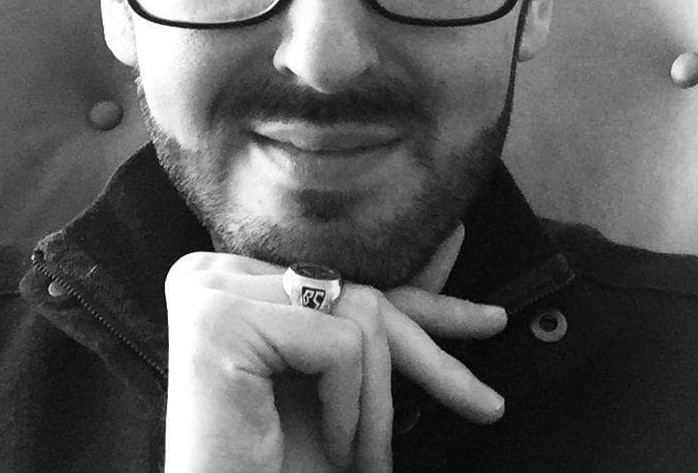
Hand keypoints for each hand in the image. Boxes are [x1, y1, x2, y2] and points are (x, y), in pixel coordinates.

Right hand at [163, 226, 505, 471]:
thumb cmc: (275, 463)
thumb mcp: (339, 381)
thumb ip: (376, 313)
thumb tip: (446, 245)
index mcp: (236, 278)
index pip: (344, 277)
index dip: (424, 295)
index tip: (481, 298)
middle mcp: (214, 271)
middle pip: (358, 294)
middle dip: (430, 357)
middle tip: (485, 404)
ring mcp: (212, 289)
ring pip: (360, 317)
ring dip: (376, 405)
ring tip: (359, 458)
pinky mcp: (222, 318)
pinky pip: (340, 347)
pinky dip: (351, 411)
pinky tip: (331, 450)